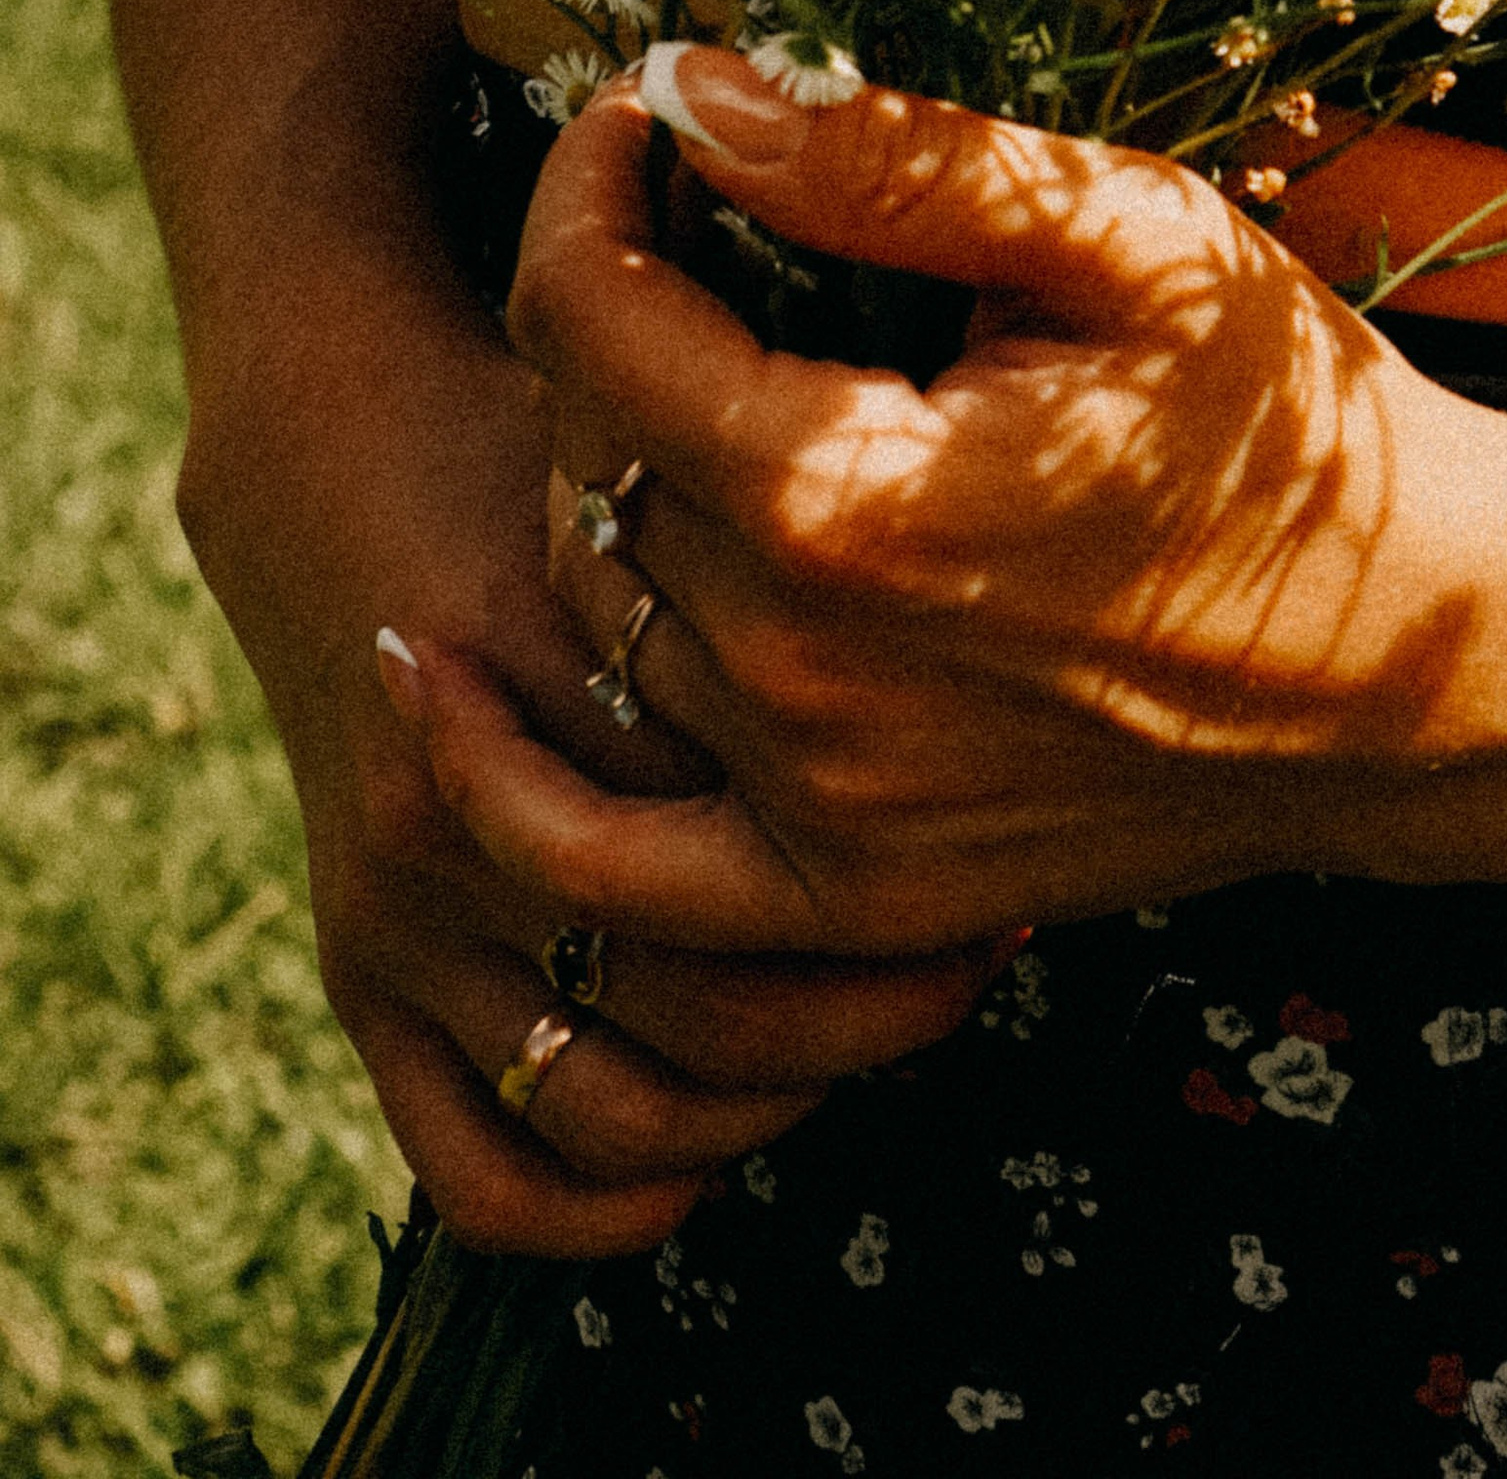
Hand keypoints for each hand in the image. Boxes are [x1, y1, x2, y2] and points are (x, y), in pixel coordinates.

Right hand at [183, 245, 996, 1256]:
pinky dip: (599, 1206)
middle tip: (981, 943)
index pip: (767, 850)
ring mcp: (405, 914)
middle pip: (718, 1003)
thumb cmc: (554, 444)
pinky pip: (480, 1168)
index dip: (917, 872)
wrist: (343, 450)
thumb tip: (1001, 646)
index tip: (1020, 845)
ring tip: (869, 1029)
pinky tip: (708, 1161)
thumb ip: (794, 567)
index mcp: (556, 675)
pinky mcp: (359, 971)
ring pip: (622, 1107)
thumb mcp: (672, 465)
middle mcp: (467, 818)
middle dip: (879, 1004)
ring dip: (767, 1105)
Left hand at [396, 55, 1506, 964]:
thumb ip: (895, 165)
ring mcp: (817, 814)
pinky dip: (500, 783)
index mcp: (856, 500)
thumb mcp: (1135, 240)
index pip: (591, 318)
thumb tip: (694, 91)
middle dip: (605, 311)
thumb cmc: (1300, 427)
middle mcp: (802, 679)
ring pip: (586, 610)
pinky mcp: (849, 900)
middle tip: (697, 226)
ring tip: (673, 376)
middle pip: (576, 455)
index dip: (587, 184)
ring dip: (591, 480)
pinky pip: (602, 868)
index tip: (644, 110)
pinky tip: (435, 676)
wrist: (1436, 667)